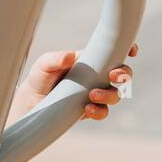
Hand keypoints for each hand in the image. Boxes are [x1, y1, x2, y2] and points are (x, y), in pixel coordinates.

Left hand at [21, 42, 136, 119]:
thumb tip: (70, 56)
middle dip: (124, 75)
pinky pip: (102, 112)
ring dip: (109, 95)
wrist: (30, 103)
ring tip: (92, 95)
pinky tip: (87, 109)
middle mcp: (96, 76)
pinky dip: (99, 111)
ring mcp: (95, 93)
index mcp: (90, 60)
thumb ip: (54, 58)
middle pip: (122, 75)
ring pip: (116, 94)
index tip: (131, 51)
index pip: (114, 52)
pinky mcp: (90, 110)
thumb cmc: (39, 78)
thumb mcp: (43, 65)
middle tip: (113, 76)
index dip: (127, 49)